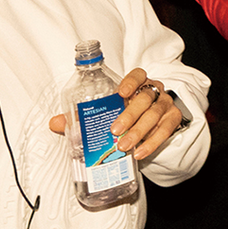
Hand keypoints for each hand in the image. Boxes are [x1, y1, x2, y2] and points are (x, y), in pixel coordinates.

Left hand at [48, 67, 186, 161]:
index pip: (138, 75)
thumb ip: (83, 117)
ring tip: (124, 146)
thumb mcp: (109, 112)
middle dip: (130, 114)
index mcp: (138, 84)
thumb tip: (55, 122)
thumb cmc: (127, 113)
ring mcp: (165, 105)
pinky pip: (165, 130)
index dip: (131, 81)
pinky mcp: (172, 120)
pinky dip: (152, 142)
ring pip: (155, 115)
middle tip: (115, 130)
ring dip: (139, 131)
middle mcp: (153, 92)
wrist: (154, 122)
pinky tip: (139, 153)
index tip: (121, 92)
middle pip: (145, 98)